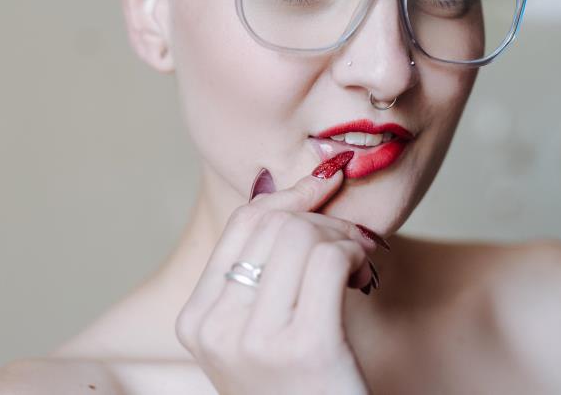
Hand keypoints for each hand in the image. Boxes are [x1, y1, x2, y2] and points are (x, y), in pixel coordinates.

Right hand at [175, 152, 377, 394]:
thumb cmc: (298, 388)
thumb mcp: (260, 332)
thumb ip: (264, 271)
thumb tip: (298, 186)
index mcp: (196, 321)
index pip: (243, 225)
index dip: (289, 197)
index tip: (323, 189)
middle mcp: (217, 330)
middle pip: (276, 226)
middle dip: (323, 218)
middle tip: (350, 242)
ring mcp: (256, 341)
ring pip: (303, 237)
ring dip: (343, 238)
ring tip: (357, 264)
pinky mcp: (305, 347)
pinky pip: (330, 260)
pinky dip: (355, 255)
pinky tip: (363, 277)